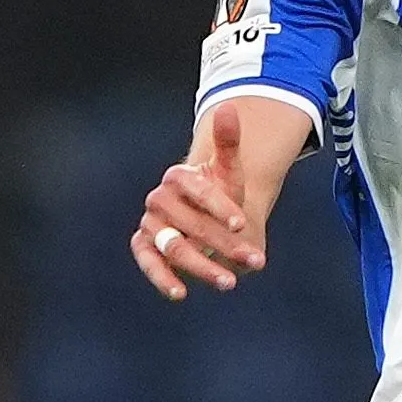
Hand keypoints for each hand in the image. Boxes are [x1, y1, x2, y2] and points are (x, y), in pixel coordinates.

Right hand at [131, 104, 264, 300]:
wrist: (208, 215)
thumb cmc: (222, 194)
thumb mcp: (231, 173)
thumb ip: (229, 144)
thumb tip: (230, 108)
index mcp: (178, 175)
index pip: (198, 190)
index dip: (220, 207)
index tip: (244, 225)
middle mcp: (159, 199)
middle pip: (191, 224)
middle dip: (224, 243)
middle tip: (255, 260)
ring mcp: (151, 224)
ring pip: (173, 246)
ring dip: (201, 266)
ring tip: (229, 282)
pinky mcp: (145, 246)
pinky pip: (148, 261)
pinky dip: (161, 277)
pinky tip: (180, 293)